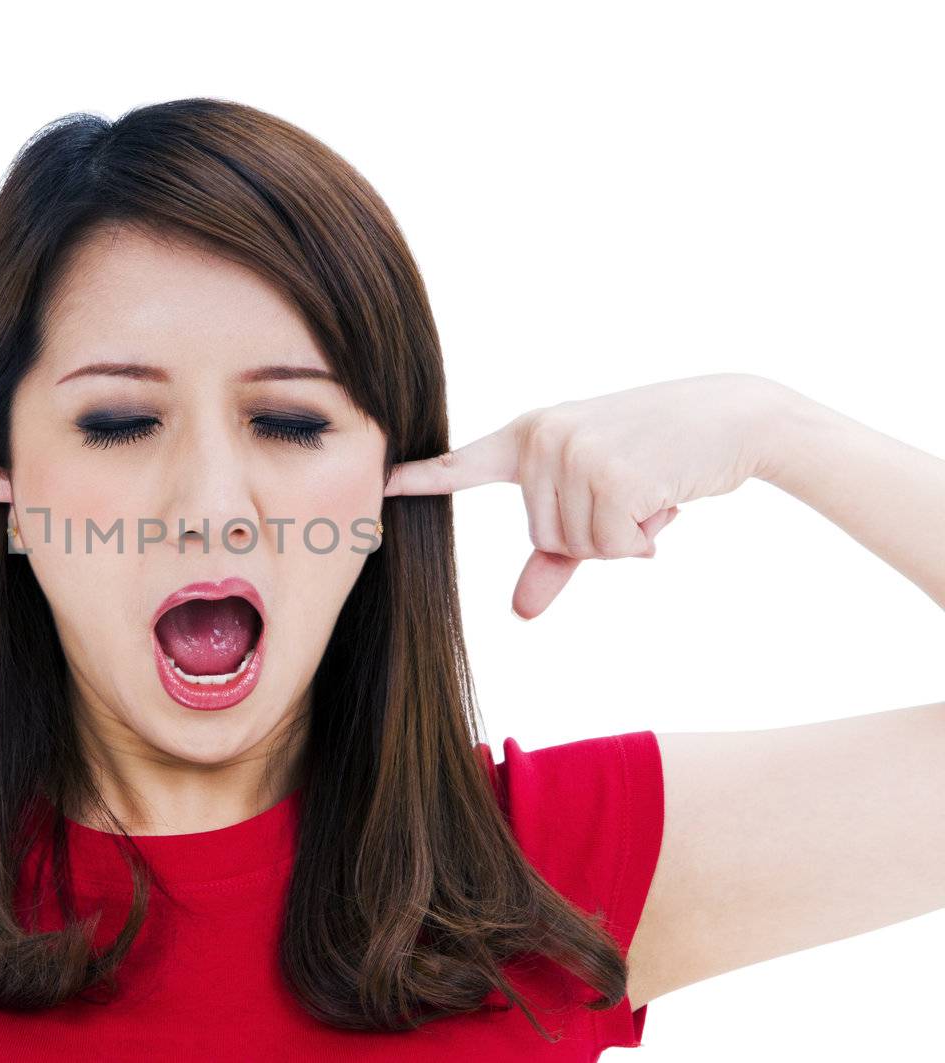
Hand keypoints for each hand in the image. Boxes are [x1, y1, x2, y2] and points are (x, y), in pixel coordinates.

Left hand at [384, 373, 785, 618]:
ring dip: (624, 536)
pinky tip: (665, 498)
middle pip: (546, 536)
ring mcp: (576, 455)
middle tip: (633, 490)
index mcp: (531, 436)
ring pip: (580, 546)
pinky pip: (613, 548)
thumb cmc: (659, 455)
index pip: (466, 464)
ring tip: (650, 489)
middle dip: (596, 533)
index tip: (382, 482)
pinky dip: (644, 538)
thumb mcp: (597, 495)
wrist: (733, 417)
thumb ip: (552, 556)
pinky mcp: (613, 476)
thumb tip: (520, 613)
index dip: (422, 477)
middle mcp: (545, 440)